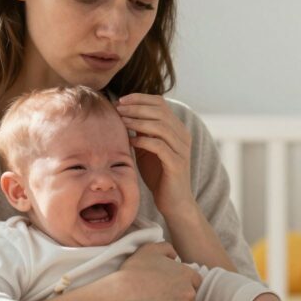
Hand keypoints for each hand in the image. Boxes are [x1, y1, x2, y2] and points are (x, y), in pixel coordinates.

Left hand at [115, 94, 194, 218]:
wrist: (173, 201)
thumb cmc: (158, 174)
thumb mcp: (147, 149)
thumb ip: (140, 132)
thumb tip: (123, 113)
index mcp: (177, 128)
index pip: (160, 103)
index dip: (140, 98)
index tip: (121, 100)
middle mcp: (183, 136)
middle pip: (160, 111)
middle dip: (137, 108)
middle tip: (118, 108)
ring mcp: (181, 149)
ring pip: (160, 126)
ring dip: (138, 121)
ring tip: (121, 121)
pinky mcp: (176, 164)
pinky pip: (159, 147)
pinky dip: (143, 141)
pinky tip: (130, 142)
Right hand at [118, 241, 200, 300]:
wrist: (123, 295)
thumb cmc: (134, 271)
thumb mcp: (149, 249)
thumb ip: (167, 248)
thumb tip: (175, 256)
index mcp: (187, 274)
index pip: (195, 282)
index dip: (183, 285)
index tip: (169, 288)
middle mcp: (190, 292)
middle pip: (190, 299)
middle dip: (179, 300)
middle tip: (161, 300)